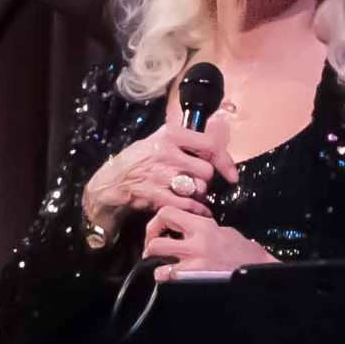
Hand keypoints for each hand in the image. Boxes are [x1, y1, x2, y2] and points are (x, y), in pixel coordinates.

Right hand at [82, 112, 237, 227]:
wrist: (112, 181)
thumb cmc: (139, 160)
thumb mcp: (159, 140)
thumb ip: (185, 142)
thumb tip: (215, 146)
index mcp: (171, 134)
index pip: (210, 145)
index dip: (225, 161)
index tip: (231, 175)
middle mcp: (167, 152)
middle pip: (206, 171)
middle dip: (204, 180)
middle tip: (195, 182)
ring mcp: (162, 174)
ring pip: (199, 188)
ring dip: (198, 195)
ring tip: (188, 193)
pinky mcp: (157, 195)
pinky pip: (188, 205)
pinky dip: (196, 209)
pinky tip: (193, 208)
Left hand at [143, 205, 277, 279]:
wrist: (258, 269)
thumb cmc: (242, 250)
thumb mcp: (222, 230)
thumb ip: (200, 229)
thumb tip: (181, 230)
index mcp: (202, 225)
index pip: (166, 213)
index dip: (156, 223)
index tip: (159, 232)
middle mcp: (196, 242)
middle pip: (155, 243)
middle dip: (150, 249)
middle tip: (154, 254)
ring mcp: (195, 264)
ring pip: (158, 265)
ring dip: (158, 268)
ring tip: (163, 269)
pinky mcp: (196, 279)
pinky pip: (170, 280)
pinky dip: (167, 281)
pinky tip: (174, 280)